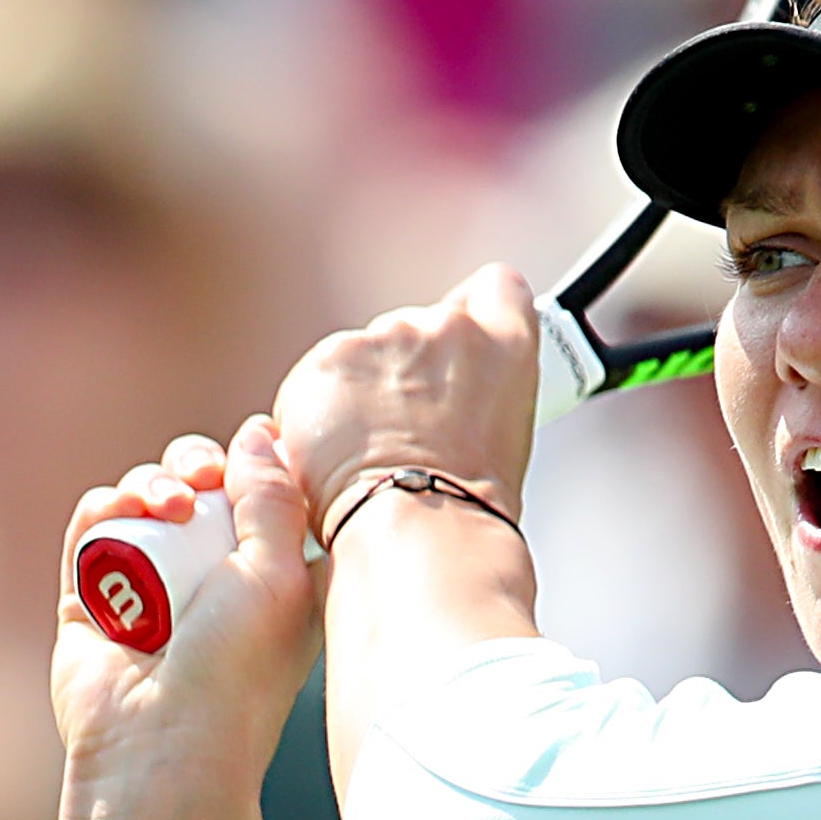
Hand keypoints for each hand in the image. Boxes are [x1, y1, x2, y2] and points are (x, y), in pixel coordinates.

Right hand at [53, 420, 318, 782]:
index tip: (259, 444)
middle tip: (204, 475)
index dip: (256, 463)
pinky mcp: (91, 597)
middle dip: (199, 465)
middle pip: (199, 489)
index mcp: (272, 582)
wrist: (161, 745)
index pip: (263, 498)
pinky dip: (104, 507)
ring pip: (143, 501)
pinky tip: (120, 511)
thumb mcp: (278, 575)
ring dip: (153, 483)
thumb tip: (257, 431)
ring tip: (167, 506)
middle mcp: (211, 582)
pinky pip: (92, 529)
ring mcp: (149, 588)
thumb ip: (273, 497)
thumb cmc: (236, 670)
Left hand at [272, 264, 542, 529]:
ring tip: (370, 456)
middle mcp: (444, 326)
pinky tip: (336, 459)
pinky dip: (319, 416)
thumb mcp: (503, 435)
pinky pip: (317, 384)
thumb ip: (478, 387)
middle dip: (404, 370)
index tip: (461, 349)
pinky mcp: (325, 363)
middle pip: (416, 328)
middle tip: (405, 431)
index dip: (476, 313)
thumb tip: (449, 394)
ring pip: (361, 357)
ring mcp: (381, 341)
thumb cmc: (468, 507)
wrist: (417, 530)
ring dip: (359, 394)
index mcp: (503, 343)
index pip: (497, 289)